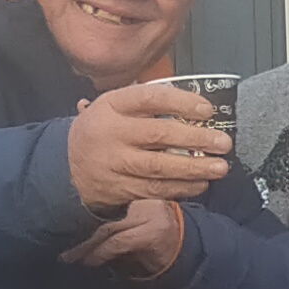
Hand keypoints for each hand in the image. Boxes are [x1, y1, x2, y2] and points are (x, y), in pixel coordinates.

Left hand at [61, 195, 188, 281]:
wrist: (189, 252)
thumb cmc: (155, 237)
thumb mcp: (133, 220)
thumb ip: (112, 216)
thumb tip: (76, 223)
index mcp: (137, 189)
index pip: (103, 199)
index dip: (80, 215)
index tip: (63, 227)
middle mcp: (145, 197)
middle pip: (104, 215)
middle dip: (81, 236)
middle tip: (64, 251)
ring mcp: (151, 214)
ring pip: (108, 230)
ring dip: (87, 248)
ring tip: (72, 258)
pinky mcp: (152, 232)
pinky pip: (118, 242)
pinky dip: (101, 254)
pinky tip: (91, 262)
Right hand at [69, 81, 230, 210]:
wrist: (66, 166)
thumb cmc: (102, 130)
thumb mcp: (113, 107)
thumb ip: (148, 105)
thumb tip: (195, 106)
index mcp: (111, 105)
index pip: (150, 99)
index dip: (181, 103)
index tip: (207, 111)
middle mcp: (111, 133)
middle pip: (158, 135)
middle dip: (196, 139)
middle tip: (223, 143)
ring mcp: (114, 163)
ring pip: (159, 167)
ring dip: (194, 168)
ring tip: (220, 167)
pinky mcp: (119, 188)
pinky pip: (155, 189)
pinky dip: (181, 188)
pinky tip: (201, 184)